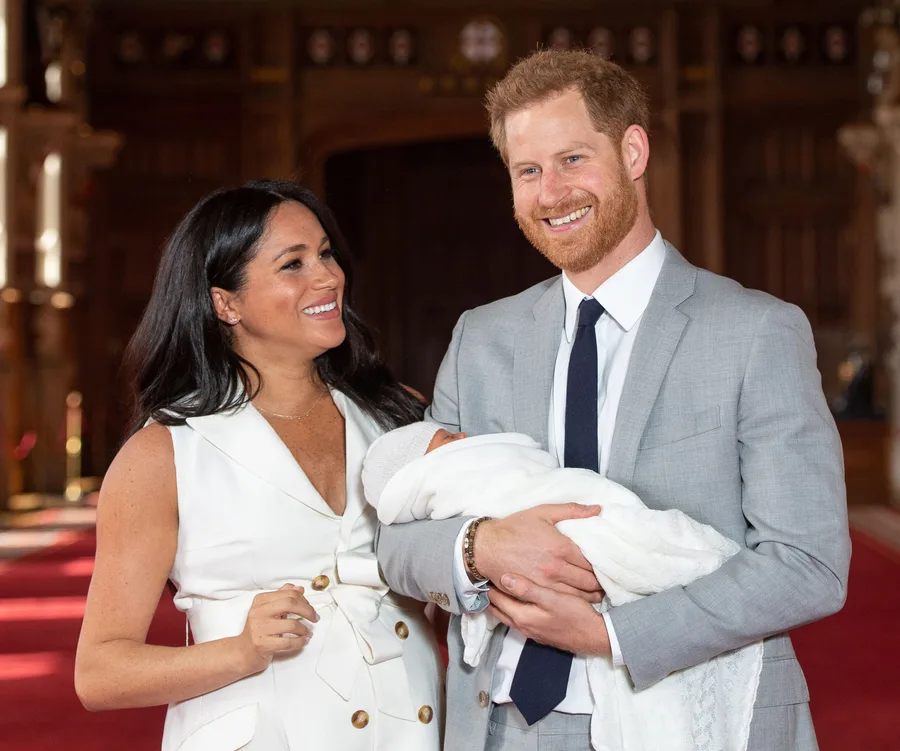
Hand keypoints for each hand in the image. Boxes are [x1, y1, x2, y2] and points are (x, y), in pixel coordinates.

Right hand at [236, 584, 318, 674]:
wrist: (243, 652)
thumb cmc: (259, 629)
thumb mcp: (268, 609)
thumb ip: (283, 597)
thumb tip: (300, 589)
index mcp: (261, 600)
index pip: (289, 593)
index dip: (304, 600)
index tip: (310, 608)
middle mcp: (259, 612)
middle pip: (290, 604)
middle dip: (307, 610)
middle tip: (315, 618)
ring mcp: (260, 628)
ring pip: (291, 624)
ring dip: (304, 629)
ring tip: (307, 632)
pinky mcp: (263, 644)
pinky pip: (288, 642)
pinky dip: (300, 641)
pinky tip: (304, 641)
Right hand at [475, 504, 603, 601]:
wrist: (486, 547)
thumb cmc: (514, 528)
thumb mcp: (543, 512)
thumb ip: (572, 510)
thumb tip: (597, 510)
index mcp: (561, 547)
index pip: (592, 562)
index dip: (603, 566)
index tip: (607, 566)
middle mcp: (556, 568)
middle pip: (589, 581)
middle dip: (600, 583)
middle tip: (606, 582)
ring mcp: (546, 583)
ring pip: (578, 595)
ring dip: (591, 596)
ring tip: (598, 594)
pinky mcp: (536, 593)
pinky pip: (561, 601)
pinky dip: (574, 602)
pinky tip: (579, 600)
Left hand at [488, 574, 610, 655]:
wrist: (595, 637)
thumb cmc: (575, 615)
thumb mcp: (552, 598)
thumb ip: (527, 589)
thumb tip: (504, 578)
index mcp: (522, 617)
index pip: (497, 600)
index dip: (488, 585)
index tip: (482, 571)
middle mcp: (523, 626)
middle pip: (499, 609)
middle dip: (491, 595)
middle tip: (484, 576)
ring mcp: (531, 631)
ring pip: (508, 614)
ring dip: (501, 602)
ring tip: (496, 586)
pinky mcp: (540, 632)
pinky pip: (518, 618)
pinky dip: (511, 607)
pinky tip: (516, 600)